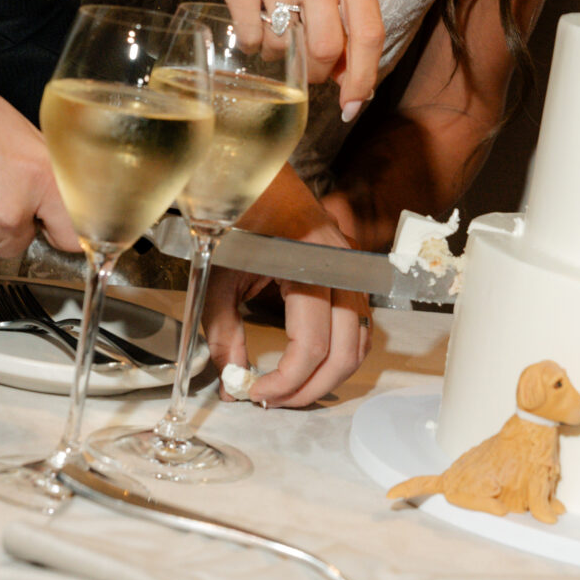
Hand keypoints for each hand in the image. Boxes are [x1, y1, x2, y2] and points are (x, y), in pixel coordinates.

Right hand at [139, 0, 386, 110]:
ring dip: (278, 53)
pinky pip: (251, 35)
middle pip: (326, 47)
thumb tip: (351, 79)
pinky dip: (251, 43)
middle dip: (314, 72)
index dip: (363, 77)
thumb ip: (346, 13)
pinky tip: (251, 20)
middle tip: (304, 70)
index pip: (368, 31)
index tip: (352, 105)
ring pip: (284, 44)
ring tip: (272, 29)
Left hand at [199, 224, 372, 409]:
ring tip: (287, 390)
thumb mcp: (220, 275)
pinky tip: (307, 367)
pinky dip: (339, 356)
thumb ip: (222, 329)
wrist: (259, 178)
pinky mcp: (353, 280)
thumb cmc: (239, 220)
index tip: (253, 394)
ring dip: (326, 378)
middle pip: (343, 354)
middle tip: (270, 401)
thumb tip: (231, 379)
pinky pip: (359, 330)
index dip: (284, 381)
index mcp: (310, 266)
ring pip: (358, 347)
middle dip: (308, 389)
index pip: (311, 345)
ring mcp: (353, 275)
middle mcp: (342, 271)